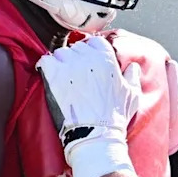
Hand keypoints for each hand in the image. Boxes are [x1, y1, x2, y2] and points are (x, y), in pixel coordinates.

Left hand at [36, 36, 141, 165]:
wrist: (96, 135)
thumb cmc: (115, 117)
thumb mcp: (132, 95)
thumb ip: (132, 76)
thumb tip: (132, 67)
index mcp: (107, 59)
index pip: (96, 42)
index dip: (92, 51)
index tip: (89, 61)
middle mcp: (88, 59)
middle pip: (77, 47)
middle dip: (76, 58)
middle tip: (76, 73)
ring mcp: (69, 66)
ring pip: (60, 53)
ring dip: (61, 62)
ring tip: (63, 76)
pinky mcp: (54, 76)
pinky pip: (45, 60)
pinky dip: (46, 66)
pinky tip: (49, 75)